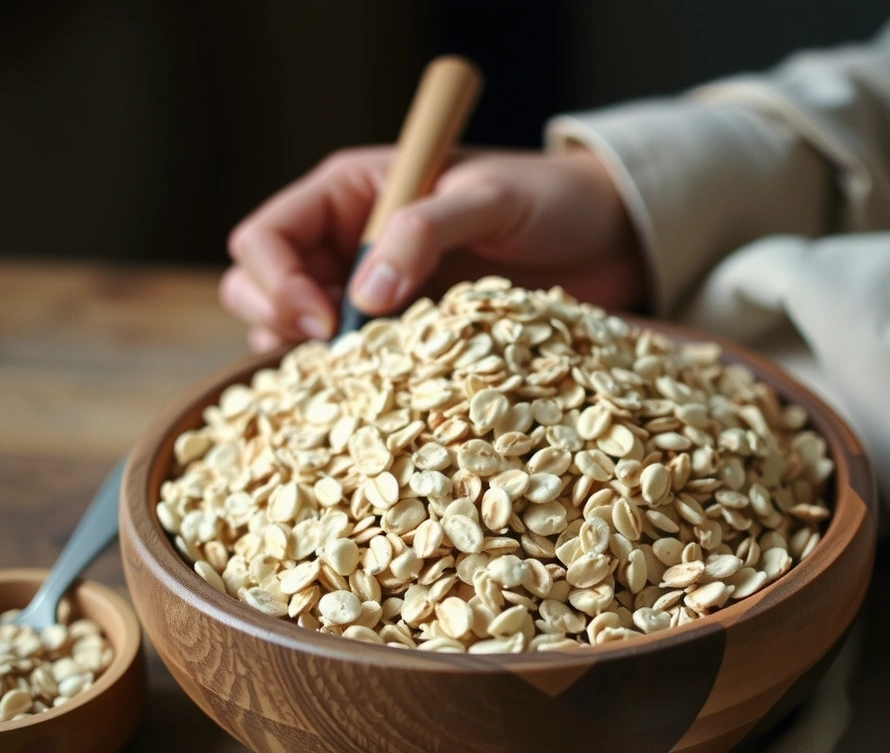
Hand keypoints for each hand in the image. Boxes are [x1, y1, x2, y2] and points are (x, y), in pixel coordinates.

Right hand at [220, 146, 647, 350]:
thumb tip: (364, 296)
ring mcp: (374, 293)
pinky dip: (354, 382)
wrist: (605, 234)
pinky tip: (377, 397)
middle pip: (261, 287)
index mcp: (351, 193)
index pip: (266, 237)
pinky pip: (356, 363)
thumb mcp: (489, 200)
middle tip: (335, 351)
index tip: (326, 323)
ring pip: (298, 333)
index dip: (276, 283)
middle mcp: (348, 244)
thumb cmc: (549, 198)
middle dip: (280, 322)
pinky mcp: (405, 334)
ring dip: (310, 360)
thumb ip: (423, 232)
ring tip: (352, 380)